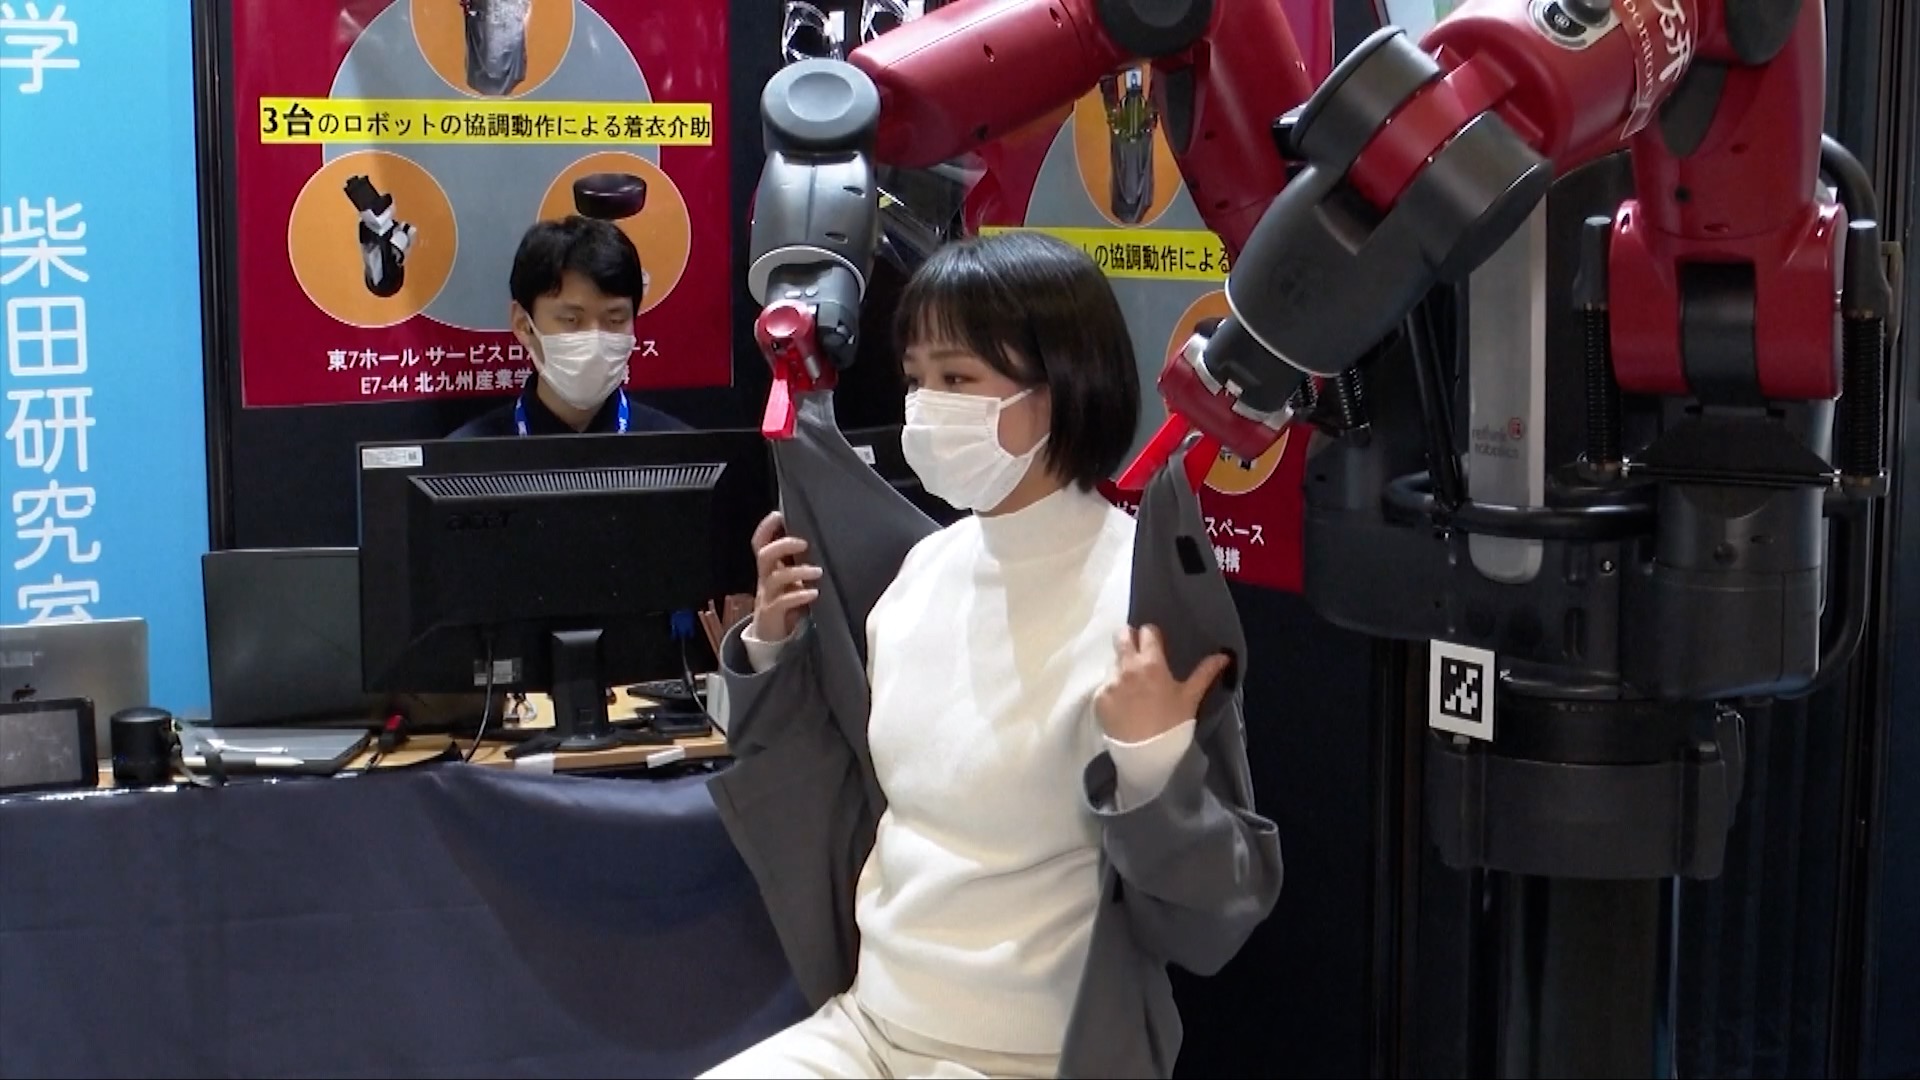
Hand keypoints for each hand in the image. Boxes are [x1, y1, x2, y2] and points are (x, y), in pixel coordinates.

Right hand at [750, 511, 820, 641]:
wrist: (771, 636)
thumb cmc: (786, 602)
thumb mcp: (790, 580)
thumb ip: (798, 562)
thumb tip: (823, 540)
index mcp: (769, 568)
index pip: (760, 542)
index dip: (766, 527)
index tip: (779, 514)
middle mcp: (766, 579)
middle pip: (765, 555)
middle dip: (783, 545)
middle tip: (804, 543)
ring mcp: (768, 596)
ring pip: (776, 578)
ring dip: (797, 572)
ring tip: (817, 571)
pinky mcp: (773, 614)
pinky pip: (782, 603)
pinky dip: (798, 596)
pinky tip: (813, 593)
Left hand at [1095, 624, 1232, 743]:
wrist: (1146, 755)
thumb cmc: (1173, 725)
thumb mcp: (1190, 698)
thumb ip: (1205, 672)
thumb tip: (1224, 655)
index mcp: (1151, 663)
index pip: (1147, 631)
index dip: (1152, 636)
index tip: (1156, 645)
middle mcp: (1126, 667)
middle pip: (1121, 636)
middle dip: (1129, 638)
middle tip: (1138, 652)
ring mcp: (1109, 682)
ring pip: (1113, 661)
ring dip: (1122, 667)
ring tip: (1133, 686)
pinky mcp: (1098, 697)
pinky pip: (1105, 684)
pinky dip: (1113, 689)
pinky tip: (1124, 703)